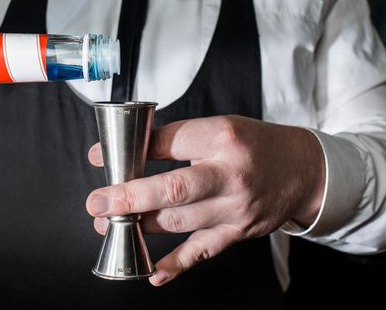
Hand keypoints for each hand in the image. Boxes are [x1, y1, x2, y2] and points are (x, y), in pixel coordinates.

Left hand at [86, 115, 324, 285]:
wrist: (302, 170)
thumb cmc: (254, 145)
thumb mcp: (218, 128)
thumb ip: (175, 140)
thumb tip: (128, 152)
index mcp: (222, 138)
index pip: (167, 142)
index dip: (131, 150)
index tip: (102, 157)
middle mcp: (231, 175)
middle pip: (174, 188)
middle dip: (130, 197)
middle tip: (97, 203)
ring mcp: (236, 209)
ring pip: (179, 222)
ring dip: (140, 225)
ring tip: (110, 224)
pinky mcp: (237, 233)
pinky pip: (202, 251)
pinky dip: (175, 265)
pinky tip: (151, 272)